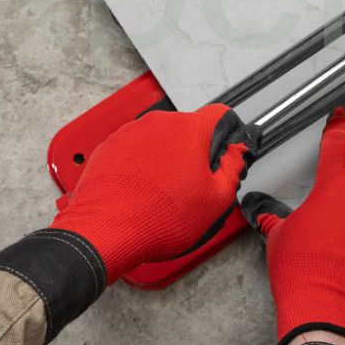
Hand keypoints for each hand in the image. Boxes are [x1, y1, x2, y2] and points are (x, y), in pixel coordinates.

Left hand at [51, 103, 251, 280]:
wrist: (108, 229)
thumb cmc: (159, 217)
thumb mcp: (216, 200)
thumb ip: (233, 168)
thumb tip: (236, 154)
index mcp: (190, 129)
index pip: (219, 115)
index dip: (226, 134)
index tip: (223, 151)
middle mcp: (159, 123)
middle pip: (187, 129)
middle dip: (192, 152)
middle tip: (191, 184)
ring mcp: (131, 132)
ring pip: (159, 139)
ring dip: (165, 158)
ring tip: (162, 192)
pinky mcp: (109, 146)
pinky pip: (133, 149)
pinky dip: (140, 165)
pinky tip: (141, 190)